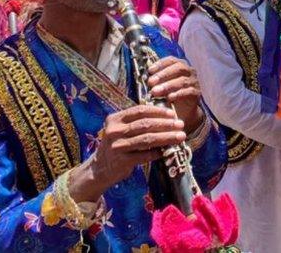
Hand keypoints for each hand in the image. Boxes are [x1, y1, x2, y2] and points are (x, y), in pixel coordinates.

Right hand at [68, 105, 185, 201]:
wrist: (99, 169)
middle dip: (166, 124)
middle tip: (180, 124)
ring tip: (180, 136)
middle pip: (145, 124)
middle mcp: (114, 131)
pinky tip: (167, 151)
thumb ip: (138, 122)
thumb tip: (167, 117)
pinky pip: (144, 155)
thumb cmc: (117, 145)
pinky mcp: (121, 161)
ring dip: (166, 137)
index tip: (172, 113)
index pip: (139, 110)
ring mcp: (117, 146)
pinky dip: (158, 153)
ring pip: (147, 139)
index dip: (158, 111)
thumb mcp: (122, 130)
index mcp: (115, 119)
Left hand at [146, 56, 203, 133]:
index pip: (171, 60)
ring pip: (182, 81)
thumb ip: (156, 79)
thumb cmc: (170, 93)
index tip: (149, 71)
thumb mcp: (162, 84)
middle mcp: (189, 71)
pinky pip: (188, 91)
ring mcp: (194, 82)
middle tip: (150, 82)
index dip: (160, 64)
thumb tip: (143, 77)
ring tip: (155, 92)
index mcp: (180, 65)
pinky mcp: (197, 93)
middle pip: (178, 68)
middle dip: (163, 74)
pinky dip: (178, 94)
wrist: (183, 110)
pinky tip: (169, 98)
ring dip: (168, 86)